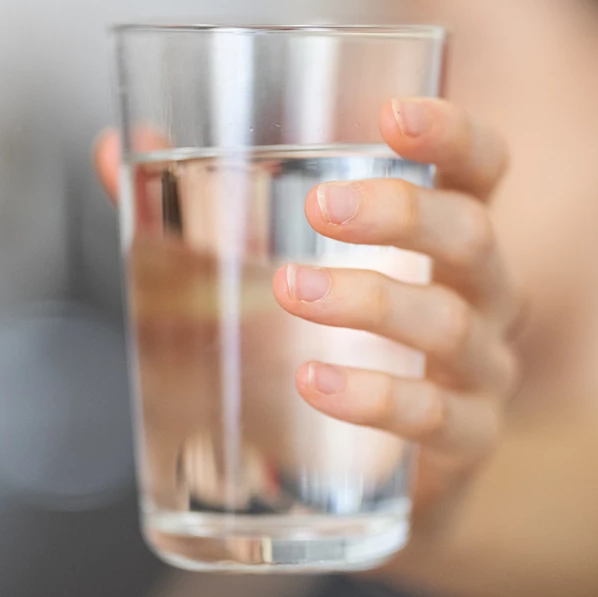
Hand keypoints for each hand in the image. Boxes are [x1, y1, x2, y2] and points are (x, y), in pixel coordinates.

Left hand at [95, 98, 519, 530]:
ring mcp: (482, 370)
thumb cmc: (330, 347)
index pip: (481, 166)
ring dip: (368, 301)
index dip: (453, 133)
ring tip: (290, 291)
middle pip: (471, 235)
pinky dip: (374, 396)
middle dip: (399, 213)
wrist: (369, 481)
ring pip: (448, 323)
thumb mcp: (275, 270)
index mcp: (444, 236)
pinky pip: (435, 416)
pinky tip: (315, 381)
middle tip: (320, 208)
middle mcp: (481, 294)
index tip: (391, 114)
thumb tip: (115, 149)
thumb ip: (200, 210)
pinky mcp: (466, 441)